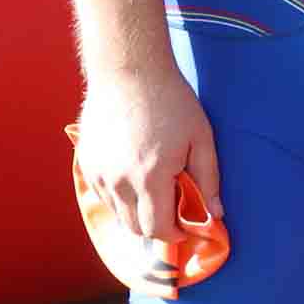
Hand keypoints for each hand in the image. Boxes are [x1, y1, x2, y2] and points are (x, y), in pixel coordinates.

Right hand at [72, 66, 220, 243]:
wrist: (130, 69)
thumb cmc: (172, 101)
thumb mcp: (201, 138)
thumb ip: (209, 179)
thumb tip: (217, 214)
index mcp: (151, 177)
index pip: (157, 229)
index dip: (174, 234)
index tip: (185, 225)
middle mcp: (120, 181)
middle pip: (134, 228)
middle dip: (155, 227)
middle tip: (171, 209)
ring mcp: (98, 173)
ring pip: (117, 213)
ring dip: (136, 212)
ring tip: (153, 189)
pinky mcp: (86, 163)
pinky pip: (102, 195)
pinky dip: (119, 196)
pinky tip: (133, 175)